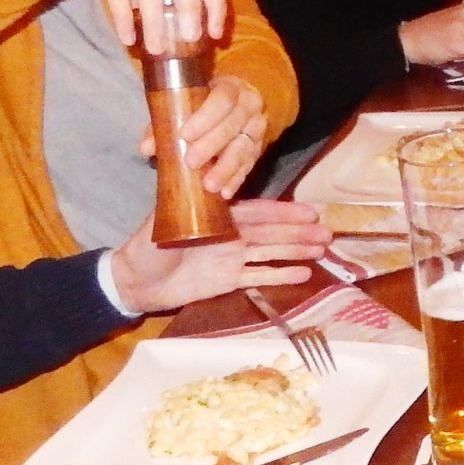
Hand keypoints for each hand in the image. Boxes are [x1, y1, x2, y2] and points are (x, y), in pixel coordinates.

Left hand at [107, 198, 330, 313]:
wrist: (136, 282)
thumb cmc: (147, 247)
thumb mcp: (166, 221)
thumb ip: (191, 206)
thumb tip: (204, 182)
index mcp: (219, 217)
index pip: (258, 212)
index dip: (284, 212)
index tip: (309, 211)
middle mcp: (231, 235)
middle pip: (272, 232)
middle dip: (299, 231)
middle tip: (328, 232)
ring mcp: (232, 258)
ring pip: (271, 252)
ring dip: (297, 250)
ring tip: (323, 249)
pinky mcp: (229, 281)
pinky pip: (259, 276)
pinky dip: (280, 274)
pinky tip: (304, 273)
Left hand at [138, 71, 264, 196]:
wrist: (237, 104)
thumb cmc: (205, 102)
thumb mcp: (188, 102)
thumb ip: (165, 121)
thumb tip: (147, 147)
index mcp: (232, 87)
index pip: (223, 99)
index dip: (205, 117)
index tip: (185, 135)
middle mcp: (250, 105)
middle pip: (233, 125)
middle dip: (212, 145)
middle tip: (191, 162)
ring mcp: (257, 128)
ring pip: (244, 148)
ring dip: (226, 168)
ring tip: (209, 185)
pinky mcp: (260, 148)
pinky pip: (250, 164)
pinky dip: (236, 179)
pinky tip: (225, 192)